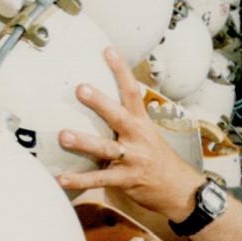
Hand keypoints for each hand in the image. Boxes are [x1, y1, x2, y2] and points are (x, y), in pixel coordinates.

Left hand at [56, 48, 202, 216]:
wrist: (180, 191)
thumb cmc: (158, 160)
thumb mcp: (148, 135)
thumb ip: (126, 121)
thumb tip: (101, 103)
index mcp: (142, 123)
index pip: (132, 91)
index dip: (121, 70)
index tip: (107, 50)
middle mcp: (138, 137)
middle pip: (118, 116)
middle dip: (100, 102)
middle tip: (80, 88)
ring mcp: (133, 159)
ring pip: (106, 148)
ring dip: (84, 142)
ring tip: (63, 135)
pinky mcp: (126, 179)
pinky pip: (100, 179)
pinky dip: (79, 180)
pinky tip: (61, 178)